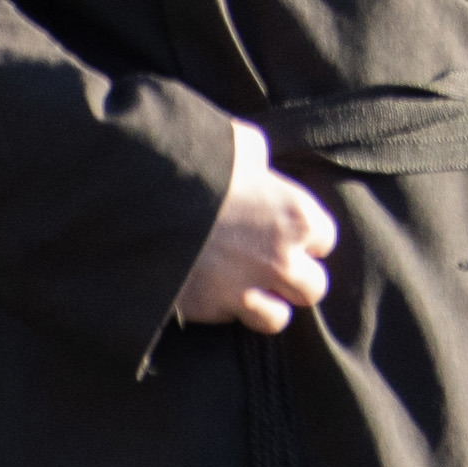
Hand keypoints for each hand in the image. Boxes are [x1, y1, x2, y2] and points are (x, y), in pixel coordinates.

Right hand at [173, 119, 338, 336]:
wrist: (142, 197)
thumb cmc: (198, 163)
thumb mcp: (239, 143)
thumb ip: (260, 159)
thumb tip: (259, 165)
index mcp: (297, 215)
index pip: (325, 240)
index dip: (305, 236)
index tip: (283, 230)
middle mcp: (282, 258)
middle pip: (314, 287)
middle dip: (295, 277)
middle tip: (269, 263)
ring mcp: (248, 289)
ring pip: (280, 317)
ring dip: (268, 304)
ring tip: (249, 287)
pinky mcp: (213, 309)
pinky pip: (238, 323)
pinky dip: (233, 314)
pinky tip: (221, 294)